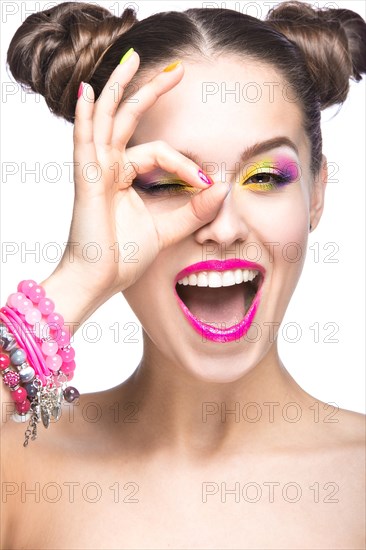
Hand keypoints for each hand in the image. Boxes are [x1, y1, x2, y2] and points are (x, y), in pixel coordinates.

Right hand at [59, 52, 228, 301]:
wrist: (99, 280)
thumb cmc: (123, 256)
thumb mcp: (168, 229)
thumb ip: (194, 209)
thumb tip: (222, 188)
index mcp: (125, 176)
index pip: (160, 152)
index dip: (186, 164)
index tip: (207, 185)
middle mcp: (109, 166)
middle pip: (129, 118)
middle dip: (151, 90)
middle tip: (177, 69)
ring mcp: (96, 169)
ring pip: (108, 119)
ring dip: (121, 87)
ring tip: (133, 58)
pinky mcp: (87, 180)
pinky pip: (85, 142)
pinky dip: (85, 116)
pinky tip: (90, 92)